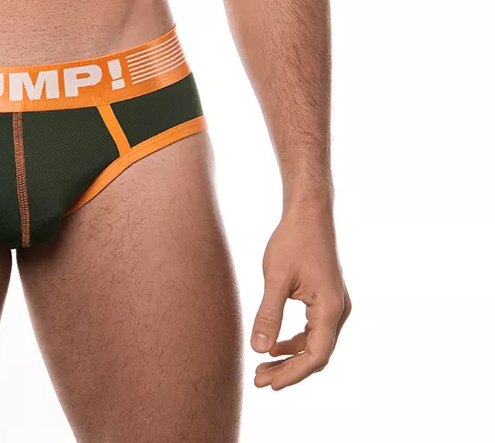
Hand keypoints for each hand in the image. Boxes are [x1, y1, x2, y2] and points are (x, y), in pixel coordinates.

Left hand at [251, 199, 351, 389]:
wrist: (308, 214)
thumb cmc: (292, 240)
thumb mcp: (275, 278)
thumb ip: (268, 314)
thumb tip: (258, 349)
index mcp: (331, 308)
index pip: (315, 355)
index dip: (292, 374)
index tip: (268, 384)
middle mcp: (339, 311)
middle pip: (316, 354)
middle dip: (288, 370)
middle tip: (258, 380)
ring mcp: (335, 305)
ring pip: (315, 343)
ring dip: (290, 357)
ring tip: (262, 366)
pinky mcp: (326, 299)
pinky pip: (313, 330)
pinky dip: (294, 341)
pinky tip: (273, 346)